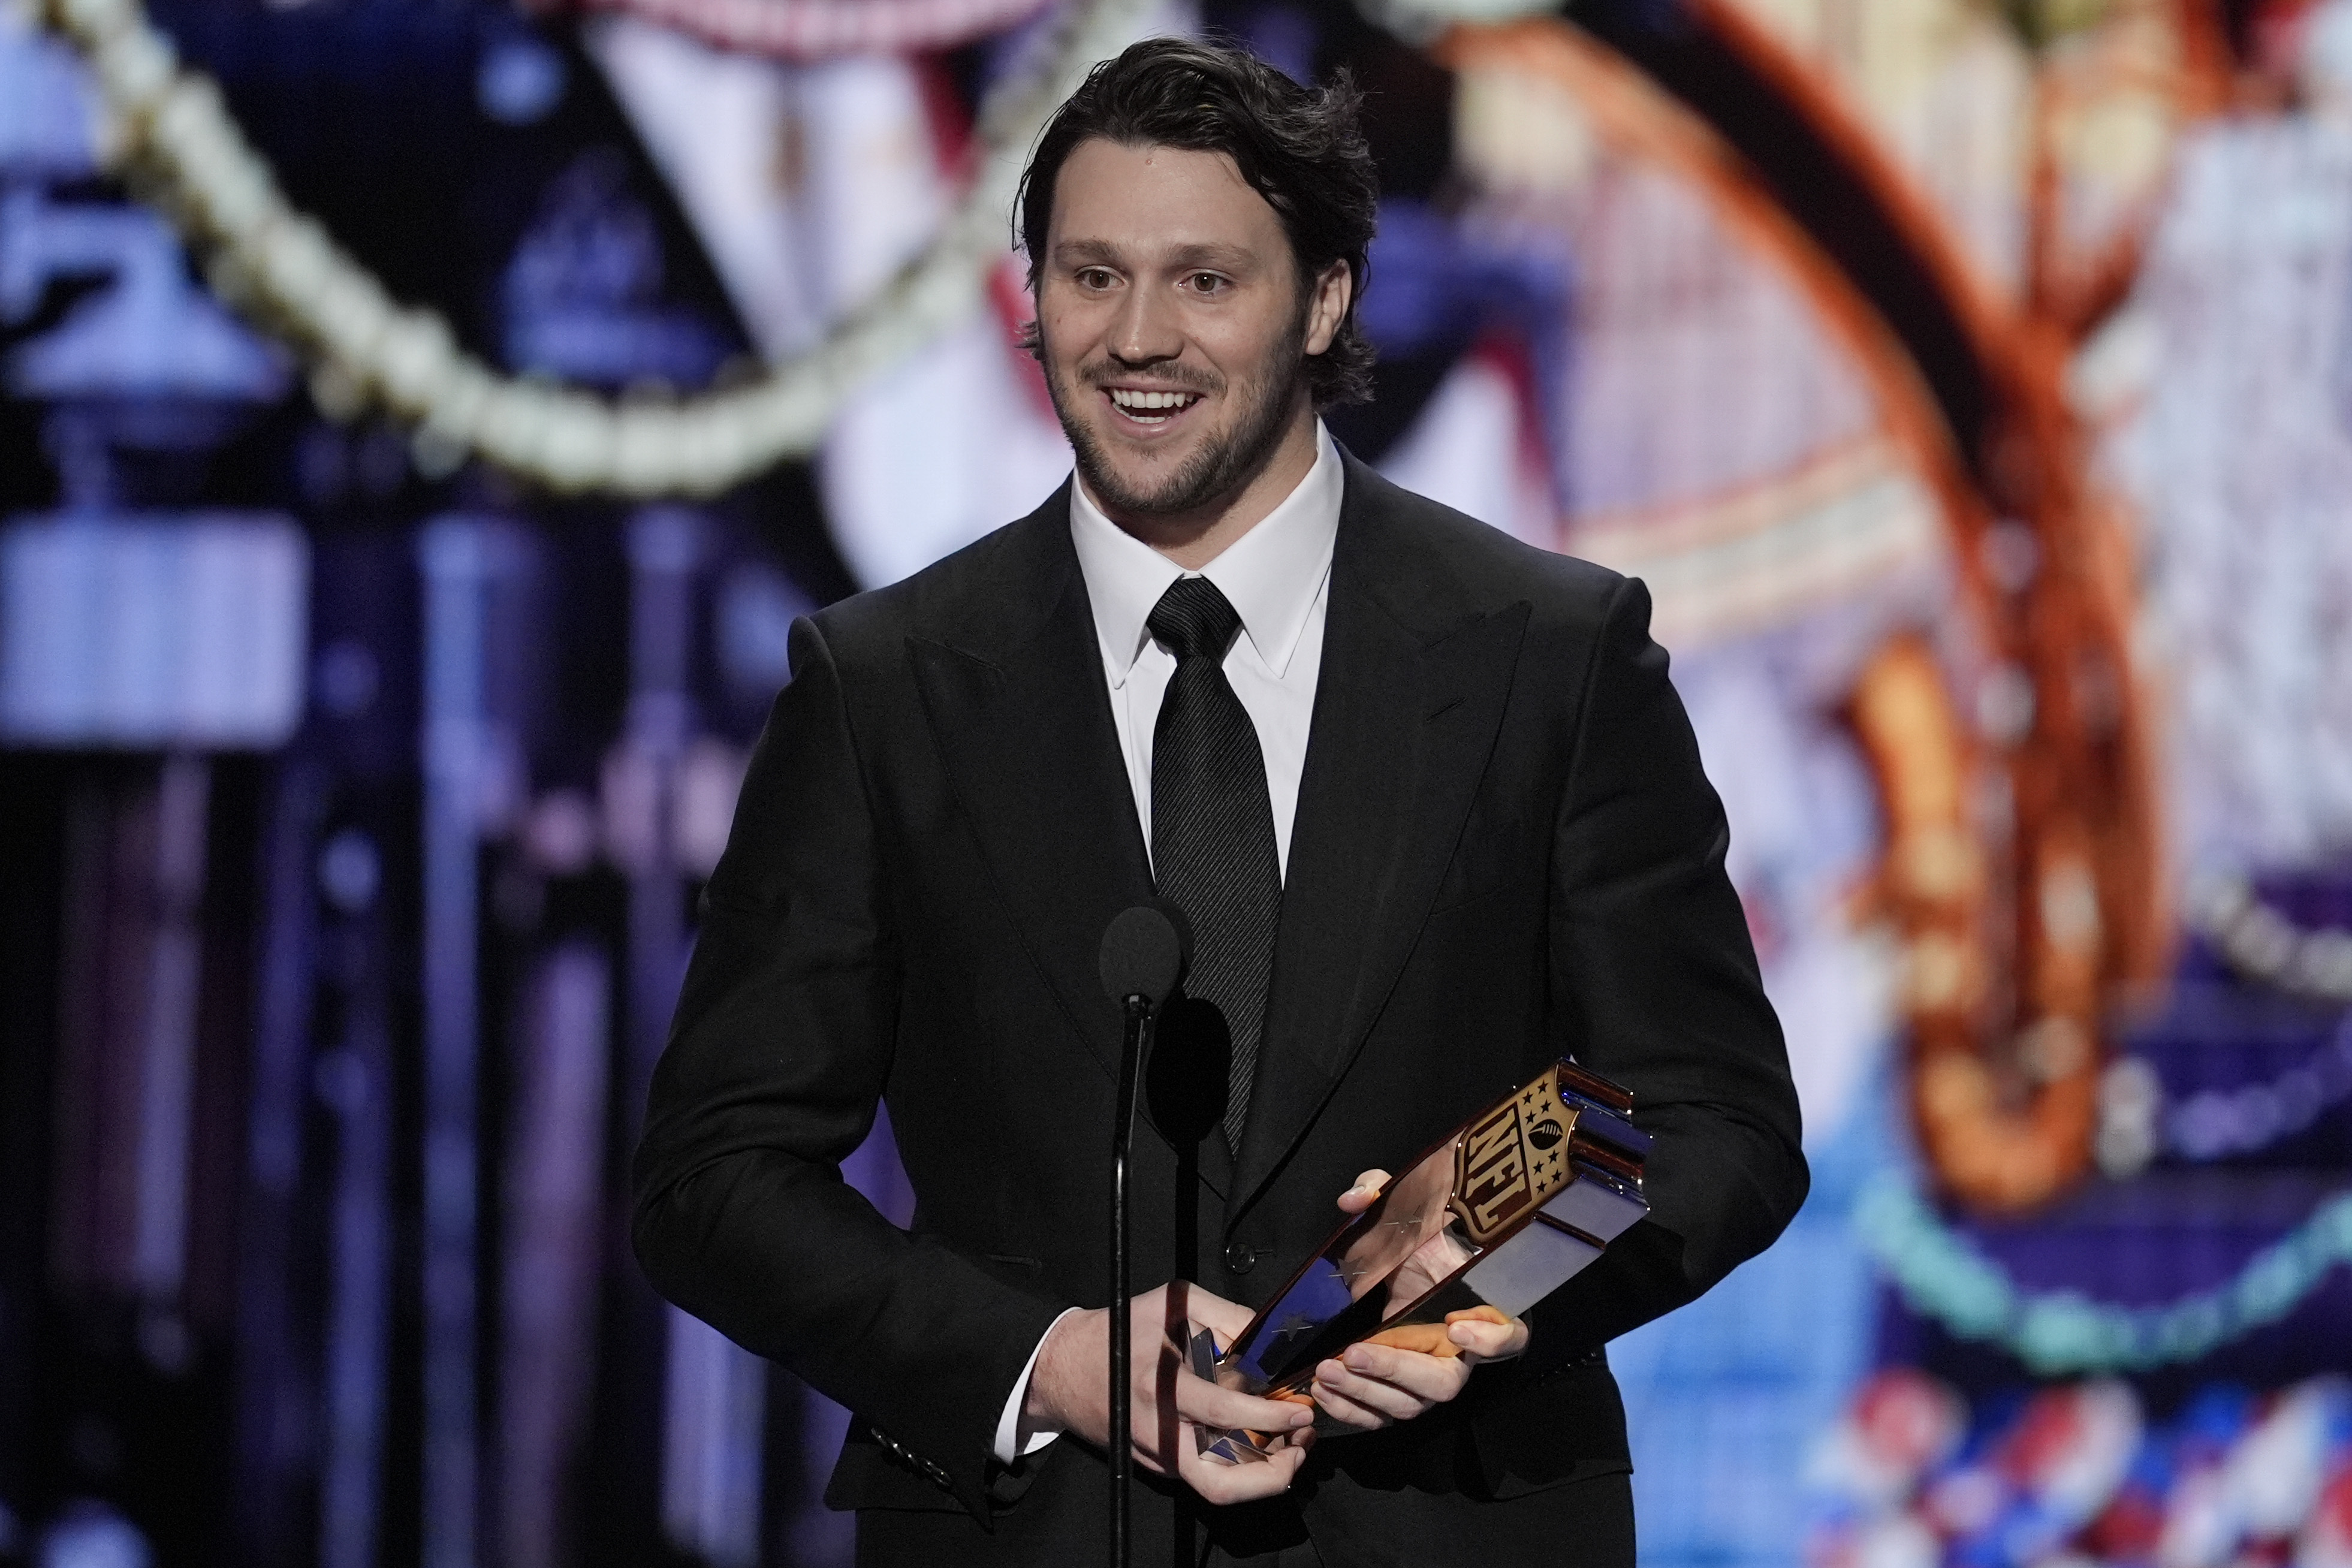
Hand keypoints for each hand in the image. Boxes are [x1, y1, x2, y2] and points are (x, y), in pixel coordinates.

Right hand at [1023, 1281, 1316, 1503]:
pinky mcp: (1157, 1467)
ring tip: (1291, 1447)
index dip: (1267, 1417)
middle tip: (1301, 1446)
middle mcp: (1157, 1432)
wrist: (1064, 1368)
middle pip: (1219, 1482)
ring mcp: (1157, 1456)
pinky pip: (1206, 1474)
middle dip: (1272, 1475)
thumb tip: (1272, 1339)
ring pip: (1217, 1487)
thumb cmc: (1120, 1331)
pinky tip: (1261, 1440)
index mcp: (1160, 1387)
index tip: (1298, 1411)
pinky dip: (1241, 1466)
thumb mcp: (1173, 1303)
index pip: (1221, 1413)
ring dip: (1262, 1476)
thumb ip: (1226, 1316)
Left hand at [1310, 1169, 1529, 1431]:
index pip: (1508, 1335)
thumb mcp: (1405, 1210)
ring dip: (1365, 1393)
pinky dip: (1351, 1410)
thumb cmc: (1420, 1244)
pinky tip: (1323, 1391)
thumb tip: (1354, 1198)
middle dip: (1397, 1371)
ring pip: (1408, 1407)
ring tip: (1326, 1370)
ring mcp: (1428, 1381)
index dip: (1491, 1340)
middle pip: (1443, 1384)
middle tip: (1354, 1353)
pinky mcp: (1397, 1395)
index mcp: (1481, 1311)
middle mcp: (1461, 1355)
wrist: (1405, 1275)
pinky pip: (1380, 1418)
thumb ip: (1383, 1193)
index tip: (1455, 1326)